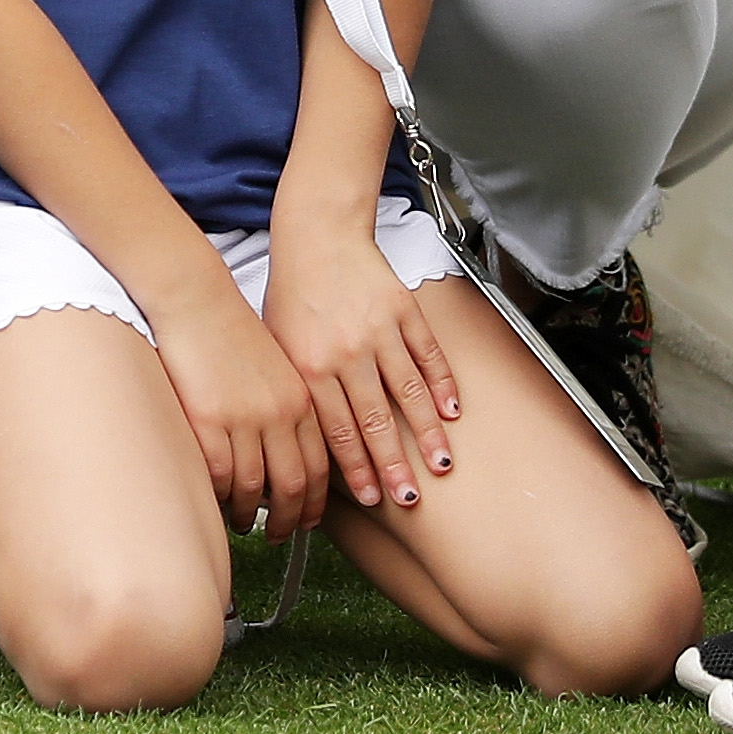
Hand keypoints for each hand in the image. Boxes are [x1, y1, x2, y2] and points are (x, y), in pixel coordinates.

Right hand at [149, 284, 330, 534]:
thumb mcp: (277, 367)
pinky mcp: (208, 419)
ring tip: (246, 523)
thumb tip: (289, 452)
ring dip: (252, 514)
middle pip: (295, 484)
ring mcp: (244, 418)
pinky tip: (219, 502)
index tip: (311, 519)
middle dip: (294, 519)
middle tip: (285, 536)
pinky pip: (220, 476)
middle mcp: (279, 411)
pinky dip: (221, 497)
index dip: (317, 500)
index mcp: (301, 397)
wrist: (196, 298)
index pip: (319, 463)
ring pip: (256, 488)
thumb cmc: (231, 329)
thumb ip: (288, 407)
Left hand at [259, 221, 461, 513]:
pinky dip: (442, 384)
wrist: (317, 235)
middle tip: (409, 498)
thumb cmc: (293, 294)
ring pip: (409, 392)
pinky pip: (428, 354)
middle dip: (394, 464)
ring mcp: (378, 330)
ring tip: (441, 465)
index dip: (357, 468)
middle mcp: (346, 351)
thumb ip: (298, 394)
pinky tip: (452, 412)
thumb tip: (306, 448)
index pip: (337, 430)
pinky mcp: (403, 309)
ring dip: (427, 433)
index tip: (372, 496)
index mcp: (310, 365)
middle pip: (375, 420)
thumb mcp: (280, 346)